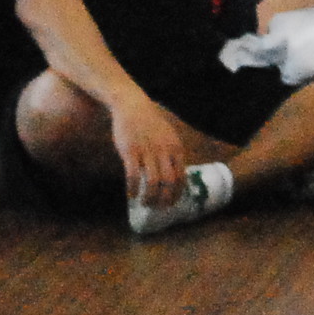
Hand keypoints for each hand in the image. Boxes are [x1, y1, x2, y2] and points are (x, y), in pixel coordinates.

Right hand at [111, 93, 186, 207]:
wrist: (132, 106)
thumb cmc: (149, 123)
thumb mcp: (167, 136)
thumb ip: (171, 153)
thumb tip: (173, 174)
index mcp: (175, 148)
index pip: (182, 176)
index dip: (177, 193)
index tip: (172, 203)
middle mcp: (164, 151)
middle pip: (169, 182)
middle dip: (165, 199)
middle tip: (158, 208)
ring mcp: (147, 151)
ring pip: (153, 182)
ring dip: (149, 197)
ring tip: (145, 204)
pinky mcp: (131, 151)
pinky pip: (133, 175)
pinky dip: (133, 188)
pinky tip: (131, 195)